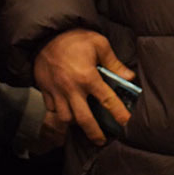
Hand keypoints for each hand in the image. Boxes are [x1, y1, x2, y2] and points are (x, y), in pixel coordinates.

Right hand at [32, 29, 134, 144]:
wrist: (44, 34)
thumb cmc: (74, 37)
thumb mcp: (98, 43)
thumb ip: (114, 62)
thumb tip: (129, 76)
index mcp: (88, 77)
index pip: (107, 100)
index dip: (119, 113)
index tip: (127, 123)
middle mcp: (72, 88)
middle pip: (84, 119)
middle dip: (94, 133)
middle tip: (101, 141)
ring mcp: (57, 92)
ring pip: (65, 118)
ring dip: (75, 124)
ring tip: (83, 126)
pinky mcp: (45, 91)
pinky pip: (52, 110)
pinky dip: (59, 114)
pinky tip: (67, 113)